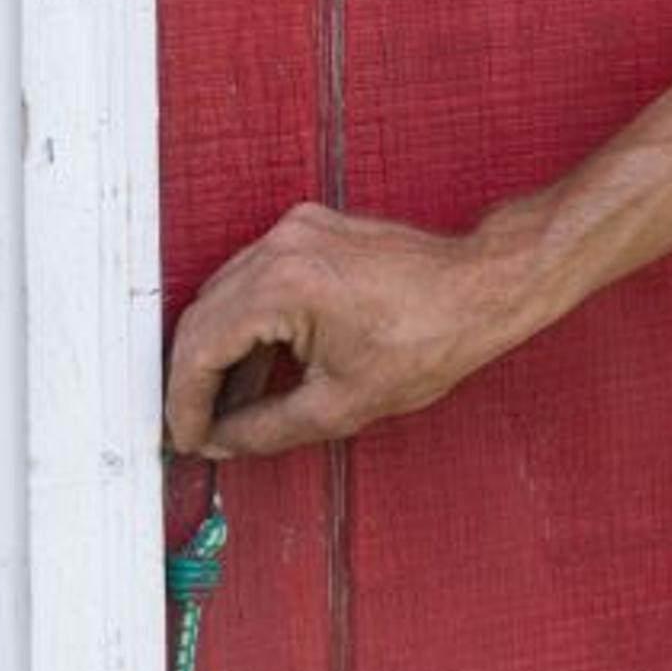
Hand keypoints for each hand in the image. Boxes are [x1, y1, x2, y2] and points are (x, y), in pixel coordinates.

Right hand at [163, 202, 526, 460]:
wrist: (486, 286)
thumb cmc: (433, 337)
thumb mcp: (341, 403)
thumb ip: (264, 429)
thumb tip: (221, 441)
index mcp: (283, 285)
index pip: (200, 349)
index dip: (185, 403)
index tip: (185, 438)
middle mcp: (281, 246)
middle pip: (202, 319)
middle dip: (193, 379)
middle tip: (196, 428)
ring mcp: (296, 231)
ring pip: (224, 299)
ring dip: (220, 353)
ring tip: (227, 410)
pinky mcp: (312, 230)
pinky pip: (256, 280)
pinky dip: (250, 324)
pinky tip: (257, 369)